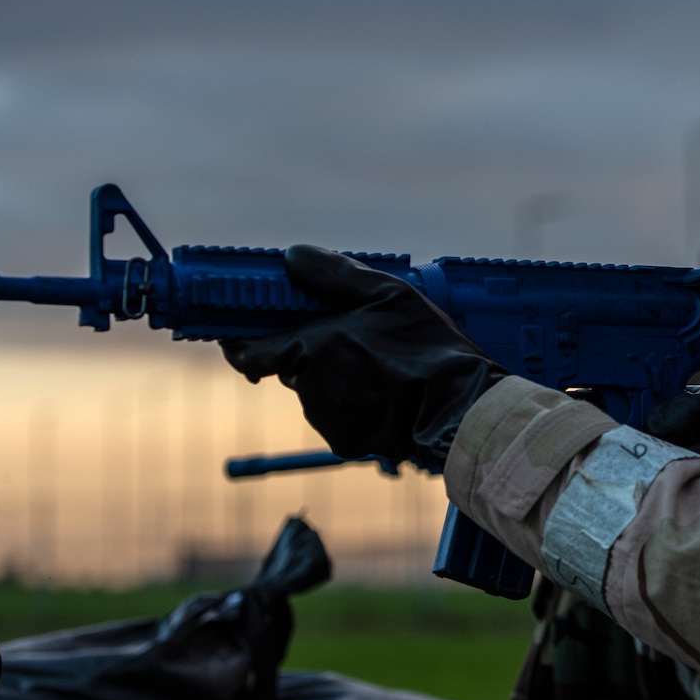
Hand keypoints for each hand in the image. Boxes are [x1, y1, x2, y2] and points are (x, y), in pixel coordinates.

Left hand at [222, 246, 504, 472]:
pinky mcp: (344, 443)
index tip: (241, 332)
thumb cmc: (425, 348)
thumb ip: (334, 275)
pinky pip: (337, 417)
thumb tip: (292, 256)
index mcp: (309, 349)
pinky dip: (352, 404)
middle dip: (308, 353)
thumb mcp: (388, 294)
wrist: (458, 412)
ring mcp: (326, 418)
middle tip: (347, 340)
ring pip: (315, 391)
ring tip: (381, 368)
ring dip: (334, 378)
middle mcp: (309, 387)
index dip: (241, 342)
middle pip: (291, 366)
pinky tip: (387, 394)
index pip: (249, 351)